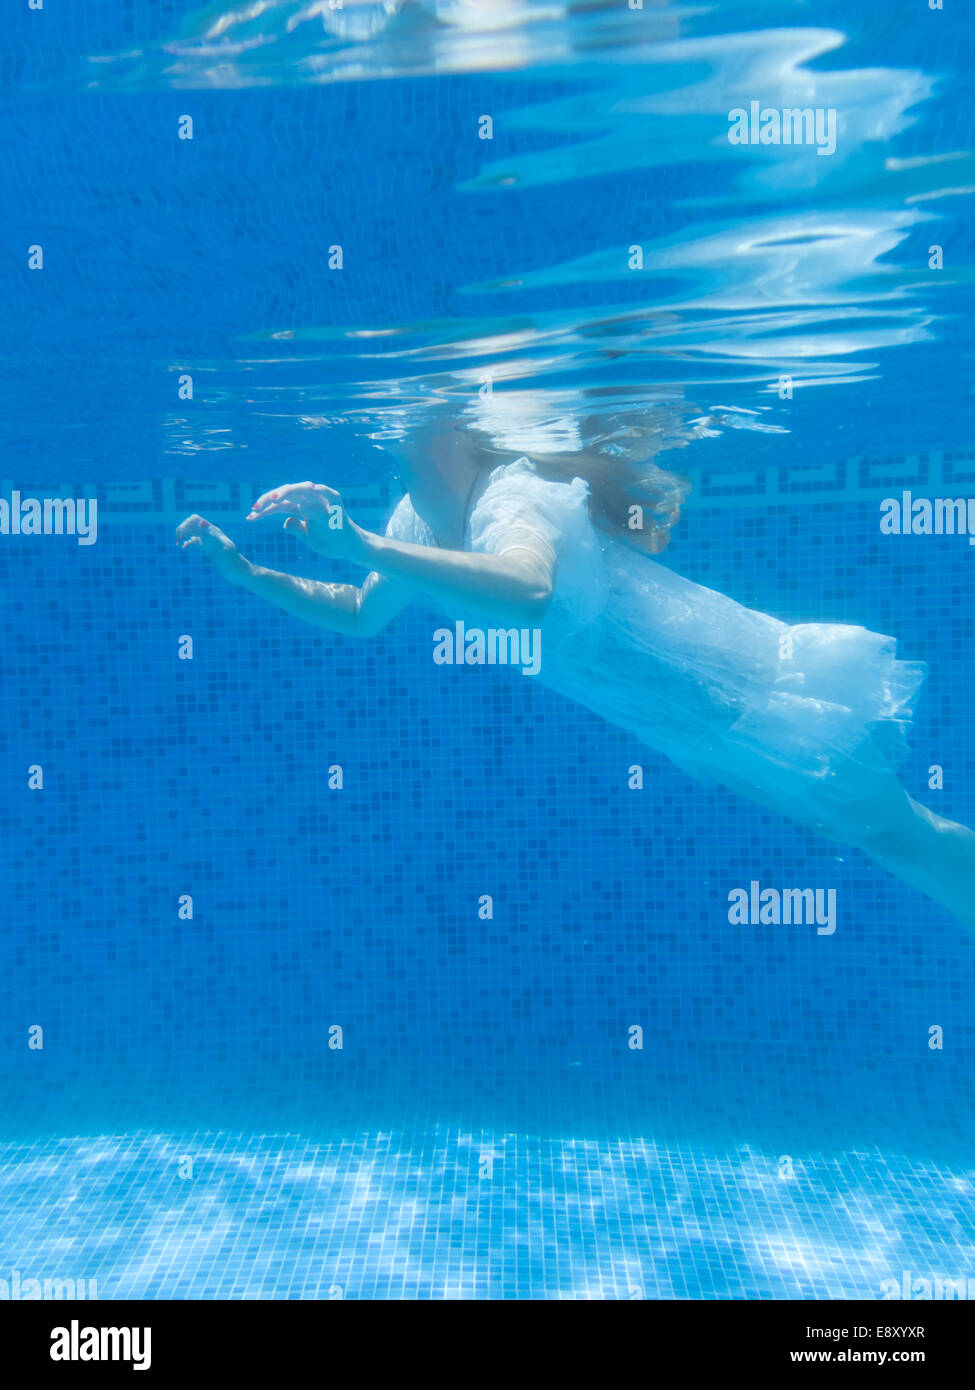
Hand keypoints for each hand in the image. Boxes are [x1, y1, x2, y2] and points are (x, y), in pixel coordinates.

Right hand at [176, 514, 247, 581]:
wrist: (239, 571)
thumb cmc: (230, 561)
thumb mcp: (220, 548)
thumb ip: (210, 535)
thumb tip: (201, 522)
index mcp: (213, 531)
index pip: (196, 520)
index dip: (186, 525)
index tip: (181, 535)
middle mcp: (211, 534)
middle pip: (193, 524)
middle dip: (183, 529)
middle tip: (178, 539)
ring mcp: (210, 541)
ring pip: (193, 533)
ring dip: (184, 535)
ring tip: (178, 542)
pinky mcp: (209, 549)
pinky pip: (196, 542)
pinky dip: (188, 542)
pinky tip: (184, 547)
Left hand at [246, 481, 366, 562]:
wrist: (351, 548)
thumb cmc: (330, 542)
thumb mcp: (307, 537)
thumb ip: (296, 527)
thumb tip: (286, 521)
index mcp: (302, 507)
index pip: (279, 505)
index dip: (264, 510)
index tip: (249, 518)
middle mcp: (310, 500)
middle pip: (285, 495)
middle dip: (268, 500)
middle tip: (254, 508)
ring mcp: (322, 498)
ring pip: (300, 490)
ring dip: (286, 492)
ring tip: (272, 499)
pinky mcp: (335, 500)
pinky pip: (323, 492)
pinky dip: (314, 490)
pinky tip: (306, 489)